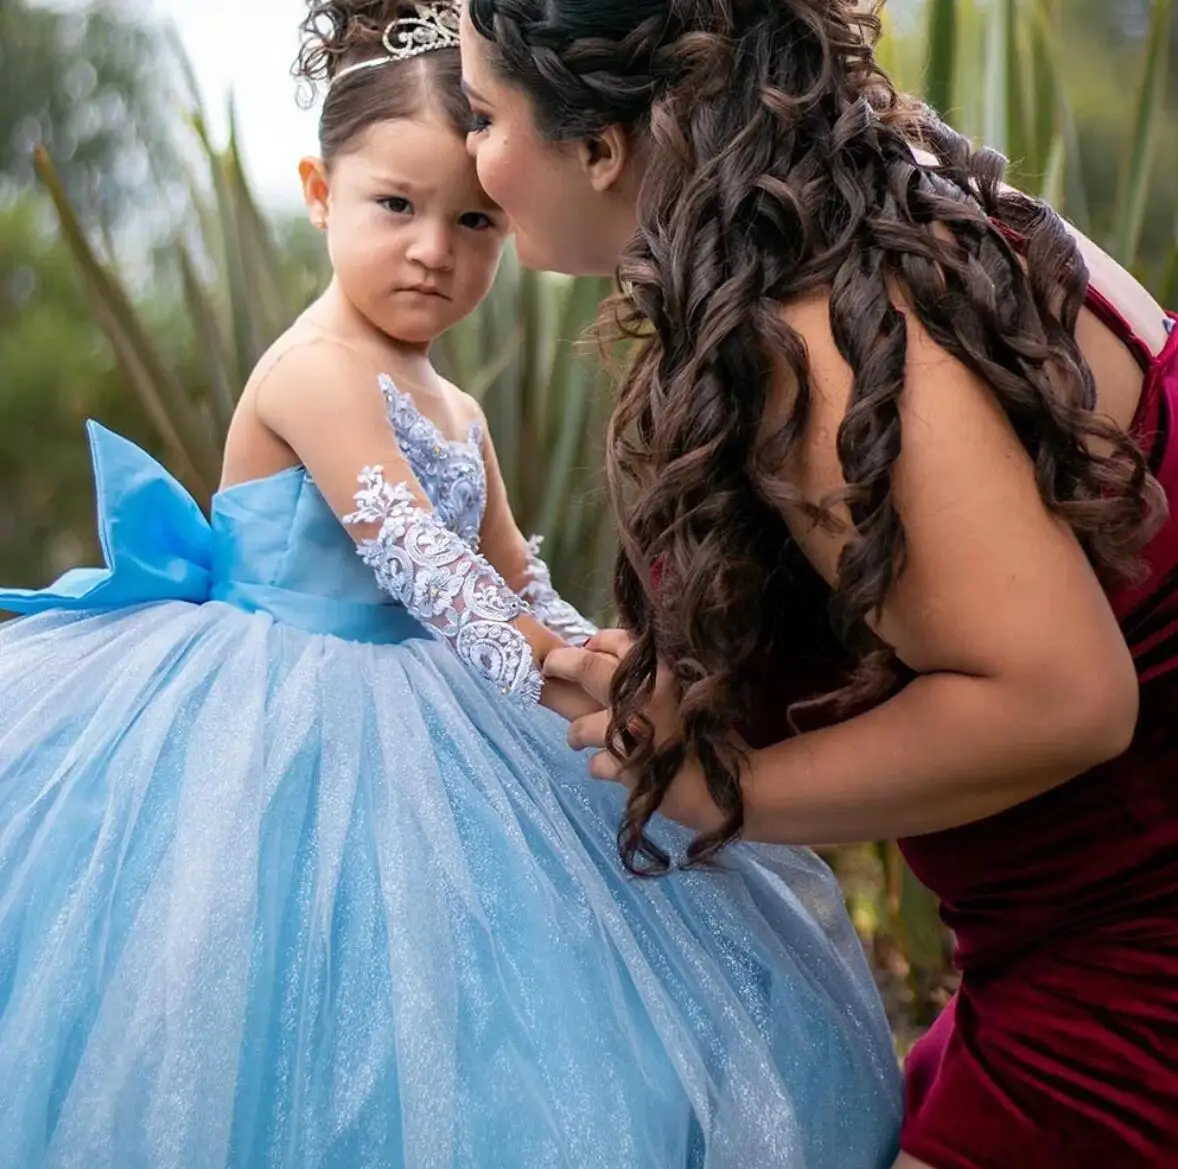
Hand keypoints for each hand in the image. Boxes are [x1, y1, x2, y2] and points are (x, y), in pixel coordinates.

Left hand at [543, 629, 728, 835]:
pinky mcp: (629, 767)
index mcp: (664, 671)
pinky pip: (597, 766)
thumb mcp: (698, 693)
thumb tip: (627, 662)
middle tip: (548, 666)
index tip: (586, 646)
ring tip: (575, 739)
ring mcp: (634, 731)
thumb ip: (664, 679)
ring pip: (581, 728)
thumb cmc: (722, 737)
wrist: (738, 786)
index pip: (619, 642)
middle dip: (561, 664)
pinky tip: (609, 771)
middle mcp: (644, 695)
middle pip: (586, 668)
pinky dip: (600, 768)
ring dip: (576, 735)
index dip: (597, 642)